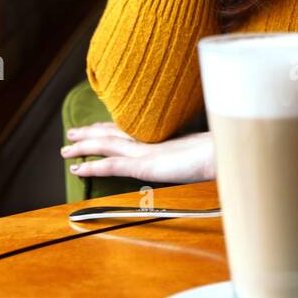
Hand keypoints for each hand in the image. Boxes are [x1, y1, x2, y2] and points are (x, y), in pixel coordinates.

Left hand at [61, 124, 215, 183]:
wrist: (231, 153)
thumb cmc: (225, 153)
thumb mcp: (207, 154)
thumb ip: (196, 155)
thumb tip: (201, 158)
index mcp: (165, 138)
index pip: (130, 130)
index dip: (111, 128)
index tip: (96, 128)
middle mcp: (152, 141)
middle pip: (114, 133)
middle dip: (91, 133)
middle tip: (72, 134)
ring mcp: (148, 152)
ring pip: (107, 145)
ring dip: (85, 146)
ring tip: (66, 149)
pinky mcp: (146, 165)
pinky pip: (113, 166)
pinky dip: (94, 167)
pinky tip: (79, 169)